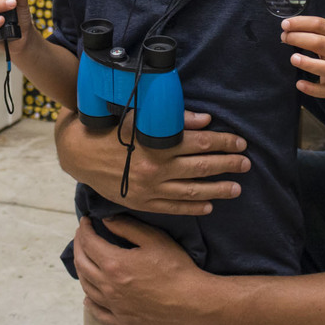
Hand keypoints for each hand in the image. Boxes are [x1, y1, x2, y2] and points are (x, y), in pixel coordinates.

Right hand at [55, 108, 250, 214]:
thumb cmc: (110, 128)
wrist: (78, 153)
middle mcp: (156, 169)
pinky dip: (193, 207)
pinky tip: (209, 206)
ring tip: (236, 188)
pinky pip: (173, 207)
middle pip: (201, 167)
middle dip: (227, 164)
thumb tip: (205, 120)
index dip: (223, 142)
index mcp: (157, 144)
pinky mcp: (141, 202)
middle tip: (246, 164)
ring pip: (191, 191)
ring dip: (217, 189)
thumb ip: (174, 119)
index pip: (201, 143)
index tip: (240, 142)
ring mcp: (149, 189)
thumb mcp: (140, 117)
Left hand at [74, 215, 208, 324]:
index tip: (85, 221)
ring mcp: (114, 306)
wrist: (192, 303)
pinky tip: (88, 297)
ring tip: (85, 259)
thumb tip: (106, 221)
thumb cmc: (177, 268)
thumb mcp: (155, 239)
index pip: (89, 243)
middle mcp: (108, 286)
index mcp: (114, 264)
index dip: (84, 230)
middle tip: (82, 235)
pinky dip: (89, 302)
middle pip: (82, 264)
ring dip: (82, 270)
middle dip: (79, 246)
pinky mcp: (122, 320)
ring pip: (87, 287)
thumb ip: (127, 227)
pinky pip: (98, 312)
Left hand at [281, 16, 324, 107]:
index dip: (301, 23)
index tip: (285, 24)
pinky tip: (299, 84)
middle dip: (299, 39)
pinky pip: (324, 90)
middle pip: (320, 43)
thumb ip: (314, 32)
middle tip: (284, 37)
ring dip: (307, 63)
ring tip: (293, 58)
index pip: (320, 25)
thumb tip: (287, 28)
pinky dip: (311, 88)